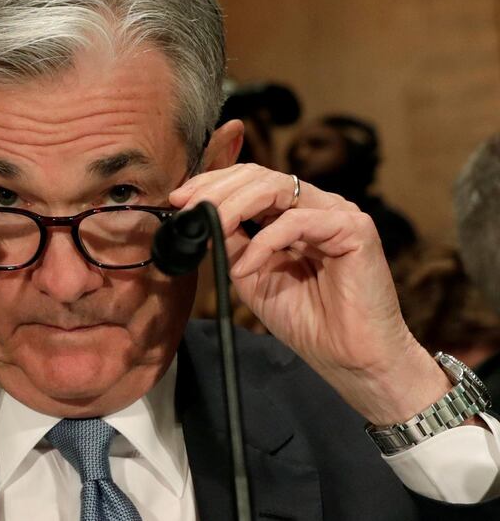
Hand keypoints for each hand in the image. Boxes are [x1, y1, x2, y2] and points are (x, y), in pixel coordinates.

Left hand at [170, 163, 450, 424]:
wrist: (347, 358)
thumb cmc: (306, 320)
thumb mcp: (250, 276)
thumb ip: (231, 243)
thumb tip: (200, 217)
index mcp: (291, 214)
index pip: (249, 181)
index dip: (212, 184)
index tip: (178, 200)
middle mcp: (315, 206)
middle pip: (260, 175)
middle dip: (216, 188)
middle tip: (186, 206)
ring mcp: (336, 213)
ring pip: (277, 188)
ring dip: (234, 206)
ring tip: (210, 230)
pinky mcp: (354, 228)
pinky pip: (298, 221)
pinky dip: (264, 243)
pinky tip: (244, 269)